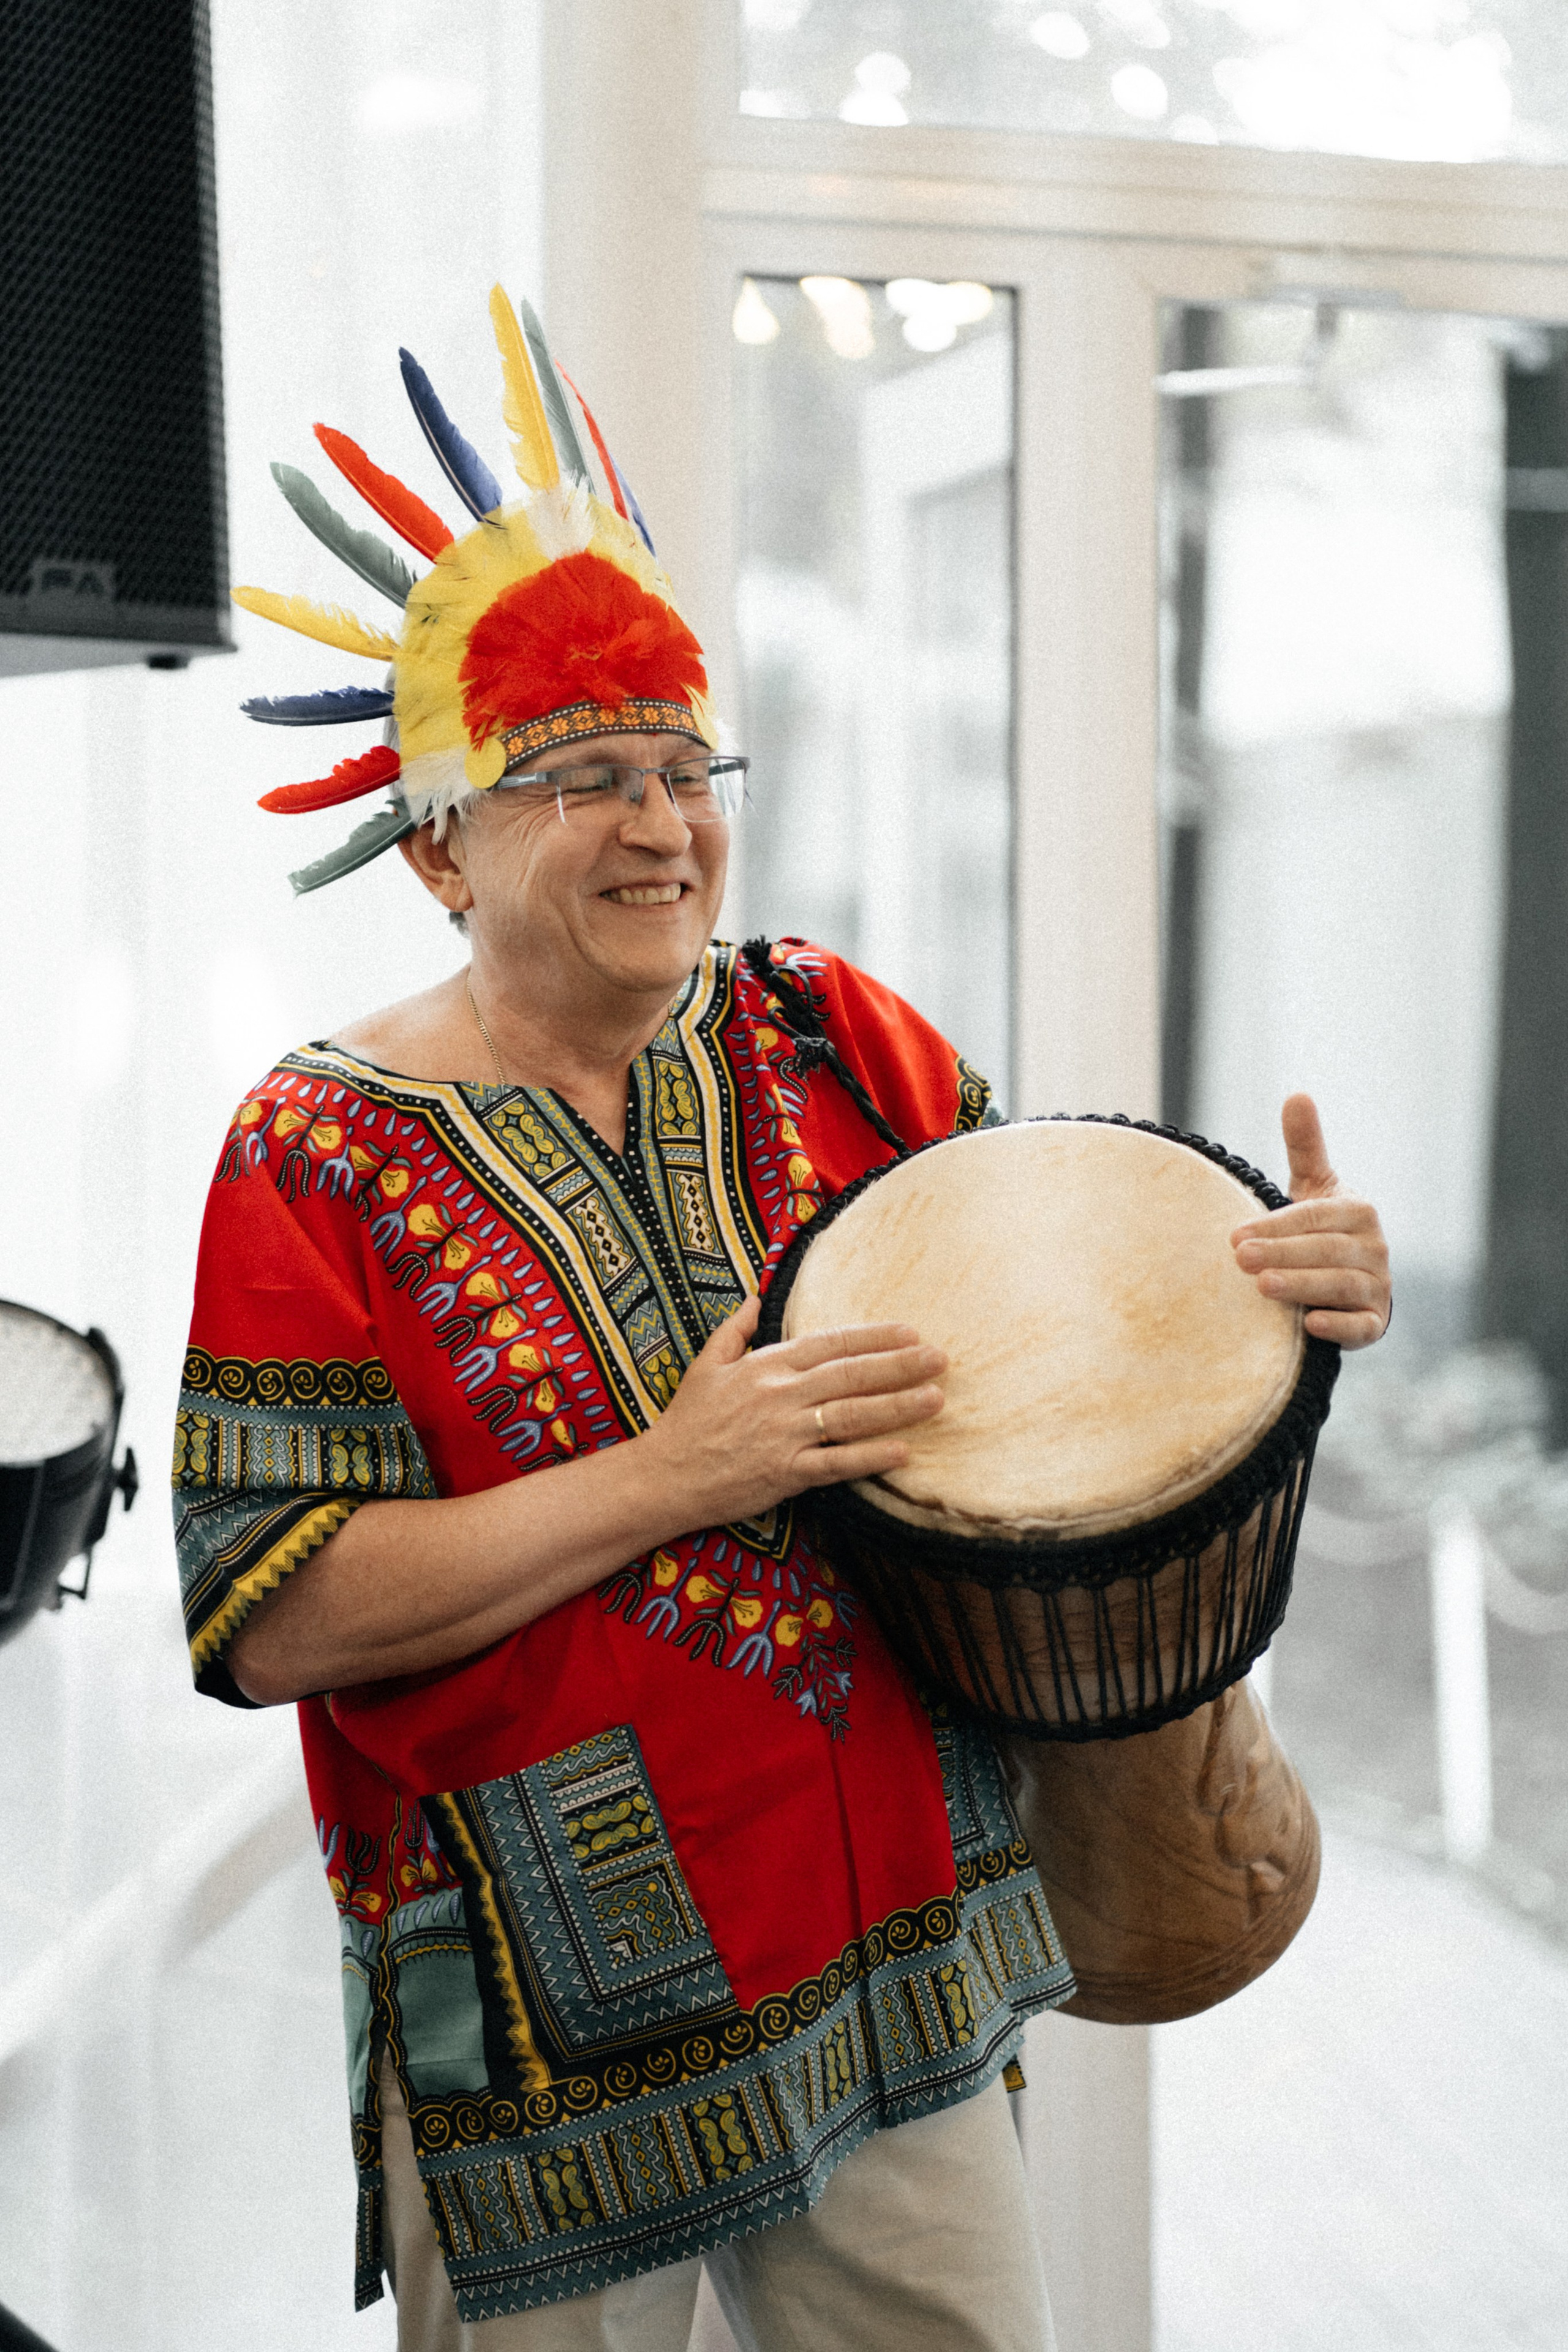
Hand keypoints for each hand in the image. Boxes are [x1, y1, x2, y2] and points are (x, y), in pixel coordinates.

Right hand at [638, 1295, 945, 1530]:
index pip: (832, 1343)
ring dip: (898, 1407)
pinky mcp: (785, 1473)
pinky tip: (903, 1452)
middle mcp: (781, 1395)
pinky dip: (870, 1458)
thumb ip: (735, 1329)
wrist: (664, 1475)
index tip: (911, 1332)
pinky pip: (836, 1463)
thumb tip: (755, 1297)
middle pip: (852, 1375)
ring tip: (936, 1398)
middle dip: (901, 1366)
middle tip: (941, 1358)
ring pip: (852, 1416)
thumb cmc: (687, 1420)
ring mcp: (785, 1434)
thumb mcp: (706, 1363)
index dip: (875, 1337)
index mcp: (767, 1365)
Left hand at [1230, 1093, 1390, 1349]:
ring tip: (1262, 1286)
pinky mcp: (1374, 1322)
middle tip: (1239, 1259)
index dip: (1275, 1225)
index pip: (1313, 1216)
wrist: (1347, 1283)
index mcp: (1359, 1211)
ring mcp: (1378, 1286)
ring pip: (1339, 1285)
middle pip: (1325, 1250)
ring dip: (1301, 1286)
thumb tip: (1297, 1094)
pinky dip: (1339, 1326)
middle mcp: (1375, 1247)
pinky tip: (1309, 1325)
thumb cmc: (1320, 1229)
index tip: (1234, 1235)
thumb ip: (1306, 1147)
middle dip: (1281, 1254)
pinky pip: (1362, 1326)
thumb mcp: (1314, 1187)